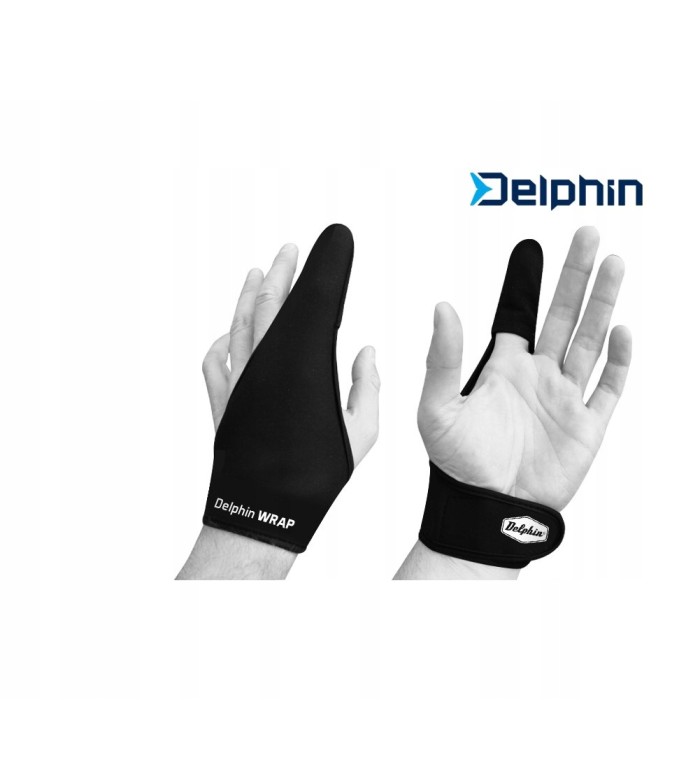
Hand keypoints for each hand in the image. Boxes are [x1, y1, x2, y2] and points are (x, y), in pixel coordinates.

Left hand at [202, 243, 379, 464]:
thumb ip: (367, 388)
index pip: (313, 304)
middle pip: (268, 304)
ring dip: (246, 295)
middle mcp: (265, 365)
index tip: (331, 246)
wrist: (264, 511)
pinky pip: (215, 362)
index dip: (322, 270)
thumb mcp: (360, 433)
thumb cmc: (317, 476)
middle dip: (280, 271)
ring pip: (238, 325)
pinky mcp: (222, 402)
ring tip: (256, 272)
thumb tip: (367, 352)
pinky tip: (228, 335)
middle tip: (289, 249)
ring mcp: (238, 382)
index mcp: (303, 366)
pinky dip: (221, 343)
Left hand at [418, 226, 630, 511]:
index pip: (518, 312)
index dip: (526, 281)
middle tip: (589, 235)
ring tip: (614, 264)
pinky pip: (608, 387)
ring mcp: (566, 397)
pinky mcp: (587, 426)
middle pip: (564, 315)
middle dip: (577, 275)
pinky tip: (622, 330)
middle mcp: (538, 374)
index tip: (533, 245)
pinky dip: (618, 361)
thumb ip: (442, 358)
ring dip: (603, 303)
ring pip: (591, 340)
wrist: (486, 510)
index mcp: (504, 366)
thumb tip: (442, 306)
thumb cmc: (457, 463)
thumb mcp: (437, 407)